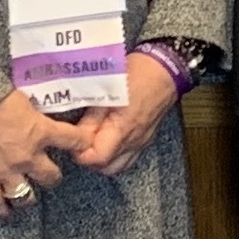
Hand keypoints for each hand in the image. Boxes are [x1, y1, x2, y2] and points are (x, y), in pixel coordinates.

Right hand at [0, 91, 80, 219]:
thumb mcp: (20, 99)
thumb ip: (31, 112)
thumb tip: (35, 111)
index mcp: (40, 131)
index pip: (73, 141)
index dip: (82, 143)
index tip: (84, 145)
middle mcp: (27, 156)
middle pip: (51, 177)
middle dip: (52, 177)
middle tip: (48, 174)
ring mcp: (6, 172)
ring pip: (26, 197)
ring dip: (28, 197)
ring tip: (26, 196)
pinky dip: (1, 210)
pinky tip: (5, 212)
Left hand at [69, 54, 182, 175]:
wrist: (165, 69)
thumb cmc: (136, 74)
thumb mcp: (107, 91)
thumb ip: (91, 117)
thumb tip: (76, 135)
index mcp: (123, 129)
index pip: (97, 158)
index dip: (80, 152)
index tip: (73, 139)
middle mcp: (134, 141)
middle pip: (107, 168)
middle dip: (90, 158)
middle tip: (81, 139)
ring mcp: (141, 142)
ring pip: (118, 165)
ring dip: (102, 157)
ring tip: (93, 139)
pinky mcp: (145, 138)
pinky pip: (127, 157)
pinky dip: (114, 154)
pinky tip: (107, 137)